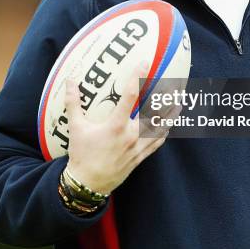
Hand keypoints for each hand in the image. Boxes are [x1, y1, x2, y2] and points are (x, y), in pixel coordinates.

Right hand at [64, 63, 172, 194]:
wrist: (88, 185)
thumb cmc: (82, 155)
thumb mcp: (75, 127)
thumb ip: (73, 103)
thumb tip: (69, 81)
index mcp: (116, 125)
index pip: (130, 95)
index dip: (138, 77)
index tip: (145, 63)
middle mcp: (131, 135)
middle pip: (154, 112)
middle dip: (165, 98)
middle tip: (174, 84)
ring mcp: (138, 147)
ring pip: (160, 128)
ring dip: (170, 114)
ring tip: (179, 102)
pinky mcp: (140, 157)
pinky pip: (157, 142)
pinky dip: (164, 132)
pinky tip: (168, 125)